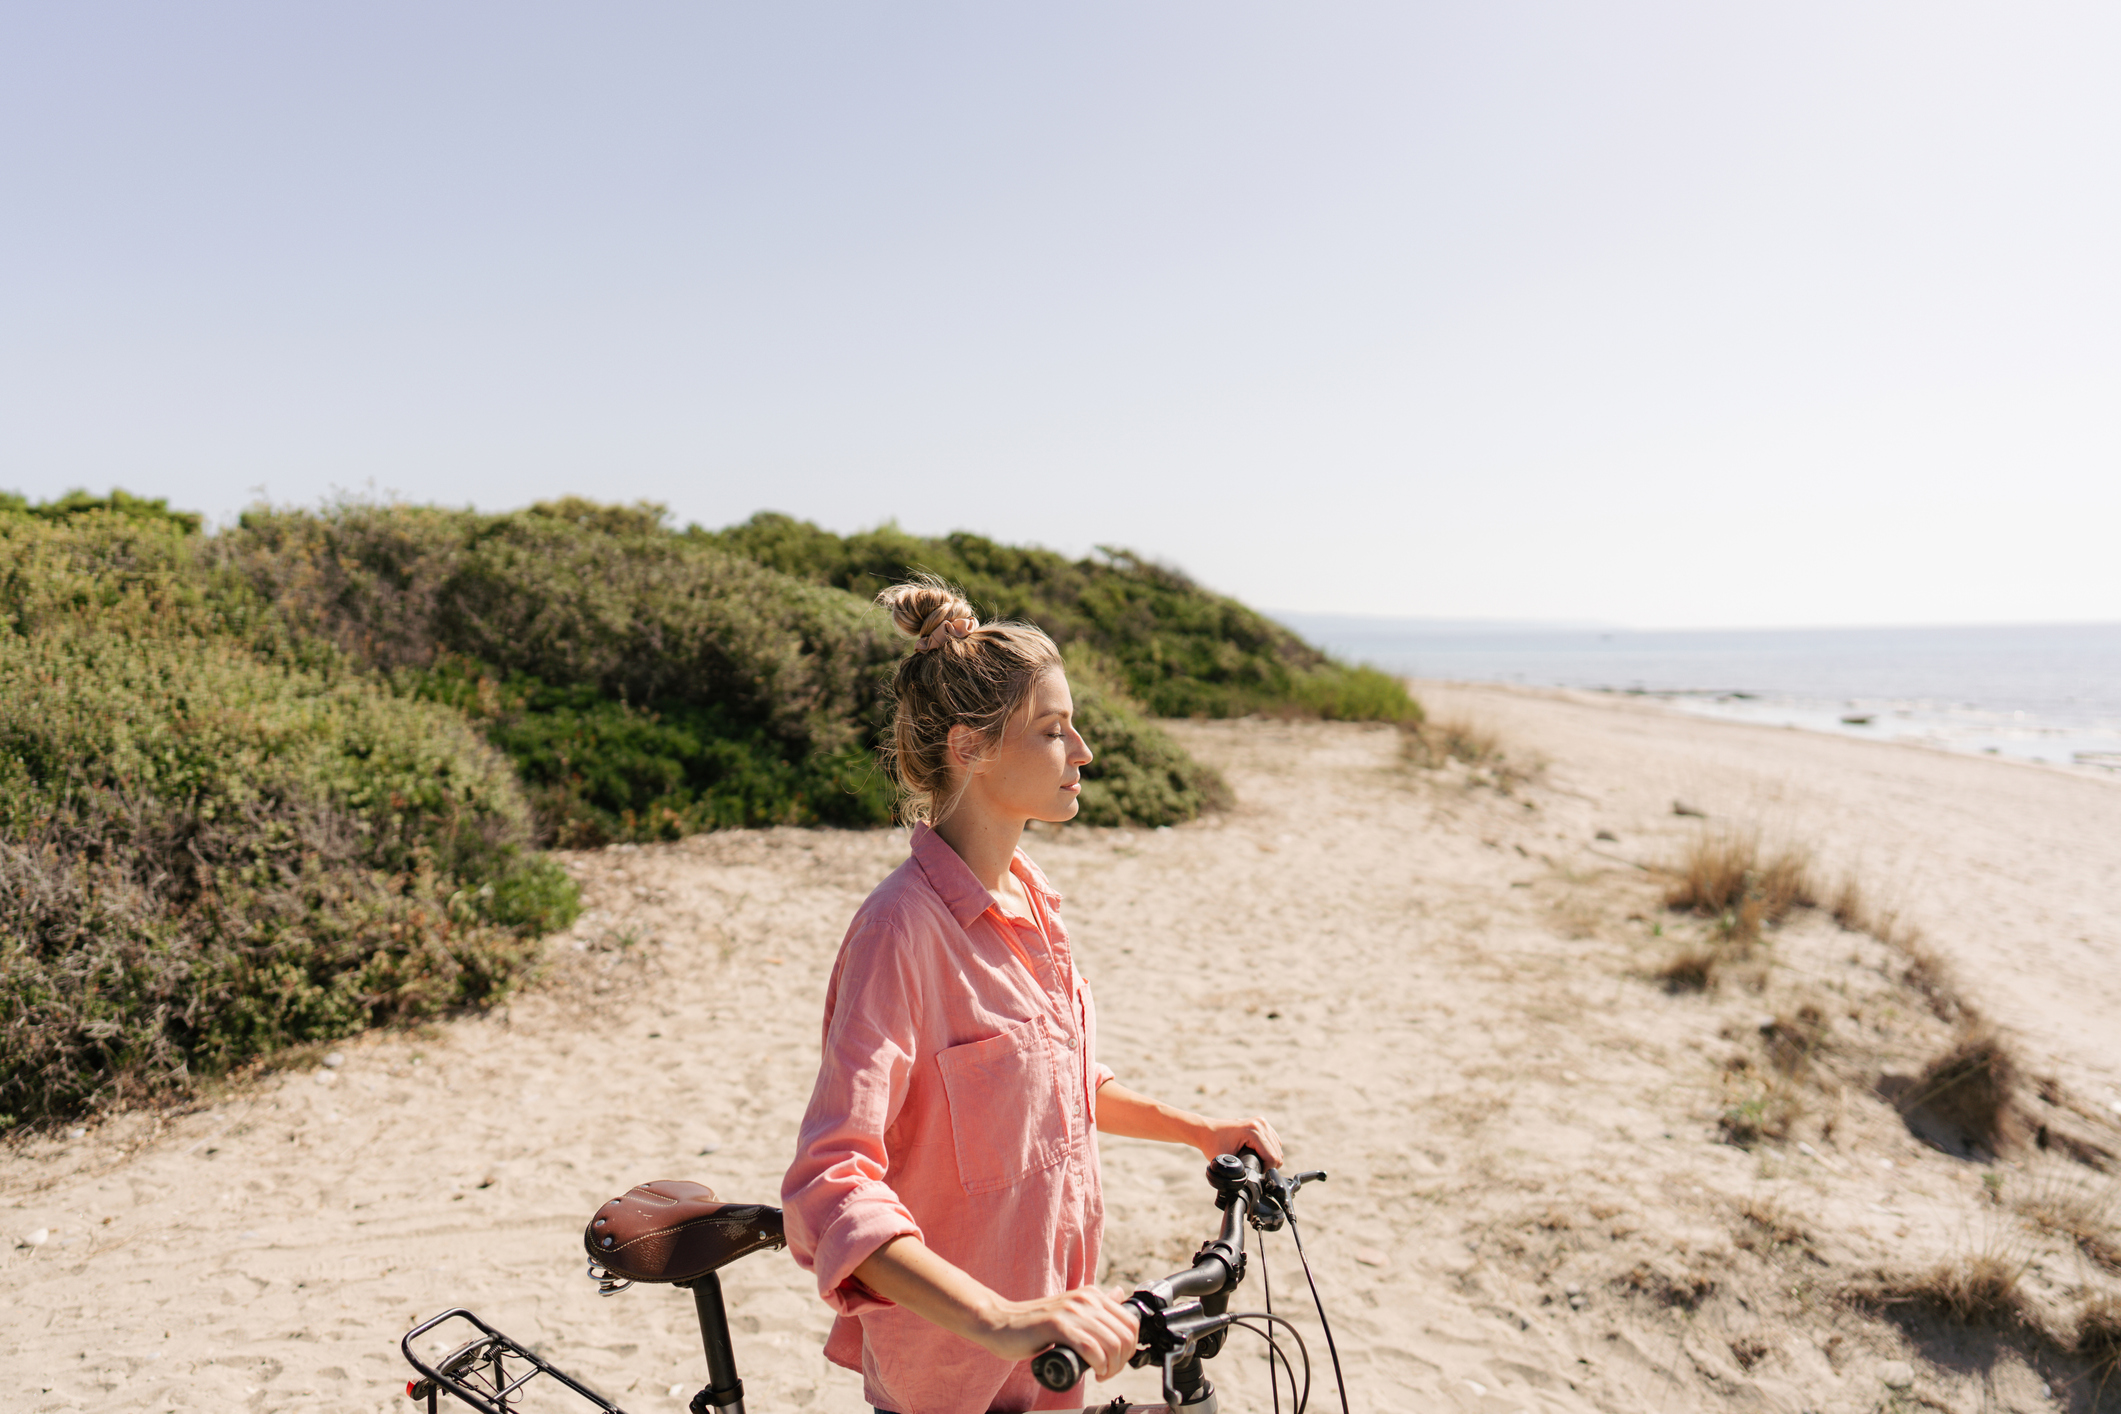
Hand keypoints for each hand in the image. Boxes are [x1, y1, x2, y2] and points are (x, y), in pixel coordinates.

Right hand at [976, 1283, 1138, 1381]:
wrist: (1001, 1322)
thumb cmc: (1035, 1324)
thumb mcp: (1071, 1309)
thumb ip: (1095, 1304)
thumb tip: (1119, 1294)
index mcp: (1092, 1295)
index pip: (1131, 1321)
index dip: (1130, 1348)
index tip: (1117, 1362)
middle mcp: (1085, 1299)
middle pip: (1125, 1335)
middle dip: (1122, 1361)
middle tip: (1107, 1372)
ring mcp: (1071, 1311)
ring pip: (1111, 1343)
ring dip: (1111, 1367)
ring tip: (1100, 1374)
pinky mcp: (1057, 1325)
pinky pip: (1090, 1347)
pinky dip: (1098, 1364)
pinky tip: (1093, 1372)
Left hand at [1196, 1114, 1283, 1168]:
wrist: (1206, 1130)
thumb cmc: (1212, 1144)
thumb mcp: (1225, 1160)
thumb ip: (1238, 1173)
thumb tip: (1248, 1185)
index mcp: (1253, 1131)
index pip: (1273, 1157)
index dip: (1266, 1170)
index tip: (1253, 1173)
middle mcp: (1261, 1124)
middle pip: (1278, 1153)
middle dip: (1268, 1165)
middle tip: (1252, 1169)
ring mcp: (1262, 1122)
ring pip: (1278, 1148)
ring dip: (1270, 1158)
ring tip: (1254, 1162)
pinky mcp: (1262, 1123)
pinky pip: (1274, 1142)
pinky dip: (1269, 1151)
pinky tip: (1258, 1155)